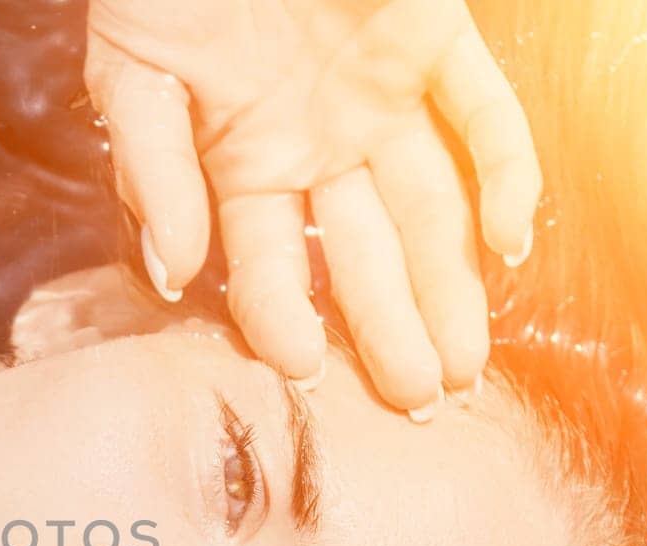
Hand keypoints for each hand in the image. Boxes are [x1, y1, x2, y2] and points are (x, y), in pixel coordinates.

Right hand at [85, 0, 541, 416]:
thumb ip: (149, 169)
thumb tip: (172, 272)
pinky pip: (485, 114)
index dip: (283, 321)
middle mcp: (318, 144)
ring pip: (431, 211)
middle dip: (390, 334)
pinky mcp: (433, 36)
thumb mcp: (134, 72)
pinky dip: (508, 172)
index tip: (304, 377)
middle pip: (365, 258)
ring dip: (453, 289)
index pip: (267, 266)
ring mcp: (380, 96)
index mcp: (244, 160)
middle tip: (419, 407)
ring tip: (464, 368)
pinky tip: (513, 241)